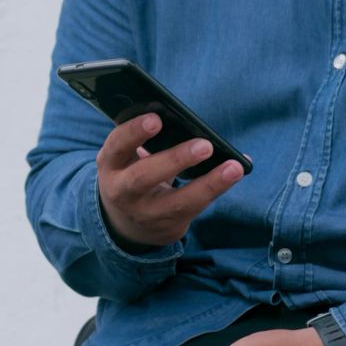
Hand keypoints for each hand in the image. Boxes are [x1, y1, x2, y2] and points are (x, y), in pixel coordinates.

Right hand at [96, 113, 244, 248]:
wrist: (125, 223)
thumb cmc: (131, 173)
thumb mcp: (126, 158)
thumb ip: (142, 140)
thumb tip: (182, 119)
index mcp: (110, 164)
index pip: (117, 146)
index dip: (134, 132)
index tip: (157, 119)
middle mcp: (122, 191)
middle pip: (143, 178)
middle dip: (175, 160)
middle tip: (205, 145)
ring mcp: (146, 213)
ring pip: (177, 202)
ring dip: (209, 184)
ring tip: (233, 167)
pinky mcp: (169, 226)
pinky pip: (196, 208)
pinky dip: (217, 188)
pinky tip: (235, 172)